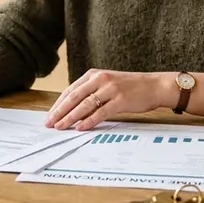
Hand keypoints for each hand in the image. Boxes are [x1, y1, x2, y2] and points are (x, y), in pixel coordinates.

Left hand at [46, 69, 173, 130]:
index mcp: (94, 74)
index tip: (49, 115)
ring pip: (84, 105)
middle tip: (49, 123)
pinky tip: (79, 127)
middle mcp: (100, 79)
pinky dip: (88, 121)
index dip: (58, 104)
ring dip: (70, 118)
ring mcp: (110, 89)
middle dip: (59, 112)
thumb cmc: (130, 87)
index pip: (70, 90)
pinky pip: (100, 112)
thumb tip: (72, 110)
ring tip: (60, 127)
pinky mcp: (120, 100)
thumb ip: (91, 92)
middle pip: (73, 97)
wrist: (154, 86)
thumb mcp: (107, 84)